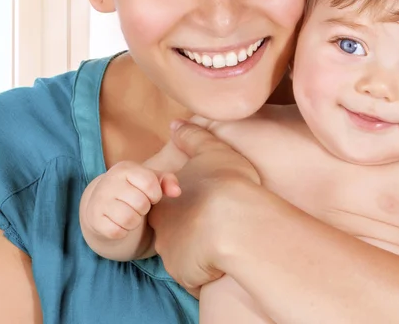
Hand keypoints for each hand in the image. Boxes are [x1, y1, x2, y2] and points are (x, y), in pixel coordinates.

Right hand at [83, 161, 180, 240]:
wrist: (102, 204)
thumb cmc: (134, 190)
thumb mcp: (151, 181)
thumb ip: (168, 181)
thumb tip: (177, 192)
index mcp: (125, 168)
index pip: (150, 183)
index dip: (156, 194)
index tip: (151, 196)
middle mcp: (109, 181)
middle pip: (141, 203)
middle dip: (144, 208)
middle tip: (139, 206)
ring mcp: (99, 200)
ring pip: (129, 219)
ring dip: (135, 221)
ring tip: (131, 214)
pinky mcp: (94, 220)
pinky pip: (117, 232)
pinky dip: (123, 232)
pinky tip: (121, 224)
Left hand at [148, 121, 260, 293]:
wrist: (237, 222)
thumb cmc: (226, 183)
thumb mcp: (211, 149)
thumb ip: (192, 136)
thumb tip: (176, 123)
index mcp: (165, 200)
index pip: (170, 206)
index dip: (191, 204)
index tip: (211, 202)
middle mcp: (162, 229)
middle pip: (173, 232)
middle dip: (192, 229)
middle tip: (219, 221)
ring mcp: (171, 255)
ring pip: (184, 254)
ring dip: (200, 250)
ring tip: (227, 239)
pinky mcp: (185, 275)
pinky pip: (195, 274)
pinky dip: (209, 268)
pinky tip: (227, 255)